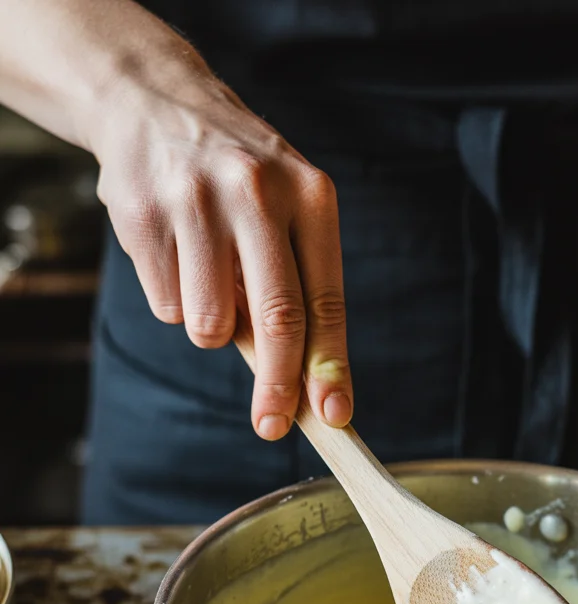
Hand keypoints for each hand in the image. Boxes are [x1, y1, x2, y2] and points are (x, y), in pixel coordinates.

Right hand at [92, 61, 351, 437]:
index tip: (333, 417)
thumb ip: (299, 289)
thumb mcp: (288, 212)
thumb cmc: (239, 180)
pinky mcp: (143, 216)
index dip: (329, 367)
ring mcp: (195, 203)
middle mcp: (256, 193)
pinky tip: (176, 253)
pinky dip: (175, 300)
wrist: (155, 102)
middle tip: (273, 426)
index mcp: (309, 196)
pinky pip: (167, 306)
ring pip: (209, 324)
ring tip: (209, 281)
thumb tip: (310, 389)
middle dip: (277, 386)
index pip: (326, 300)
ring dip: (211, 329)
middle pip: (276, 319)